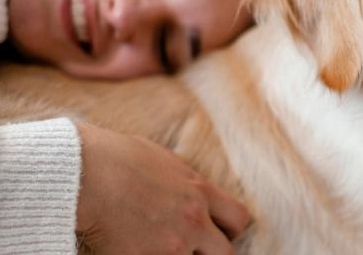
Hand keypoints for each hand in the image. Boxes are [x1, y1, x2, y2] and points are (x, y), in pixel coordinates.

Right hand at [75, 124, 248, 253]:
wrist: (83, 172)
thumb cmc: (117, 158)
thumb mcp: (166, 162)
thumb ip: (187, 184)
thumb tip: (194, 193)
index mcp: (200, 192)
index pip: (239, 219)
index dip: (231, 230)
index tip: (220, 233)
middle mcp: (193, 221)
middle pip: (226, 253)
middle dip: (212, 252)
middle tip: (197, 249)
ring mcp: (170, 246)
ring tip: (160, 246)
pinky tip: (136, 251)